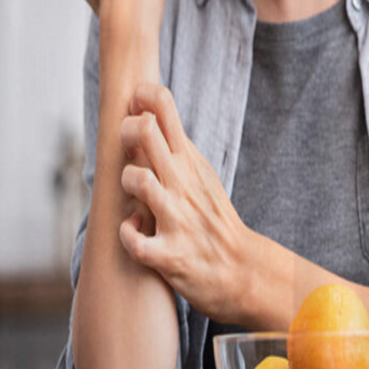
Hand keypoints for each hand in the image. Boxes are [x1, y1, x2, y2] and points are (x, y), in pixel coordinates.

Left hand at [118, 83, 252, 321]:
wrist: (243, 271)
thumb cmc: (215, 222)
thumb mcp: (202, 177)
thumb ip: (175, 150)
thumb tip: (145, 118)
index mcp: (190, 162)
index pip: (164, 106)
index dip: (141, 97)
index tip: (136, 108)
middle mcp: (182, 184)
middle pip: (143, 131)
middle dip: (126, 131)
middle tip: (130, 148)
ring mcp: (176, 219)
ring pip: (137, 180)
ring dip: (128, 183)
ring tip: (135, 197)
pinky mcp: (169, 255)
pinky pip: (134, 241)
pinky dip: (128, 236)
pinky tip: (136, 234)